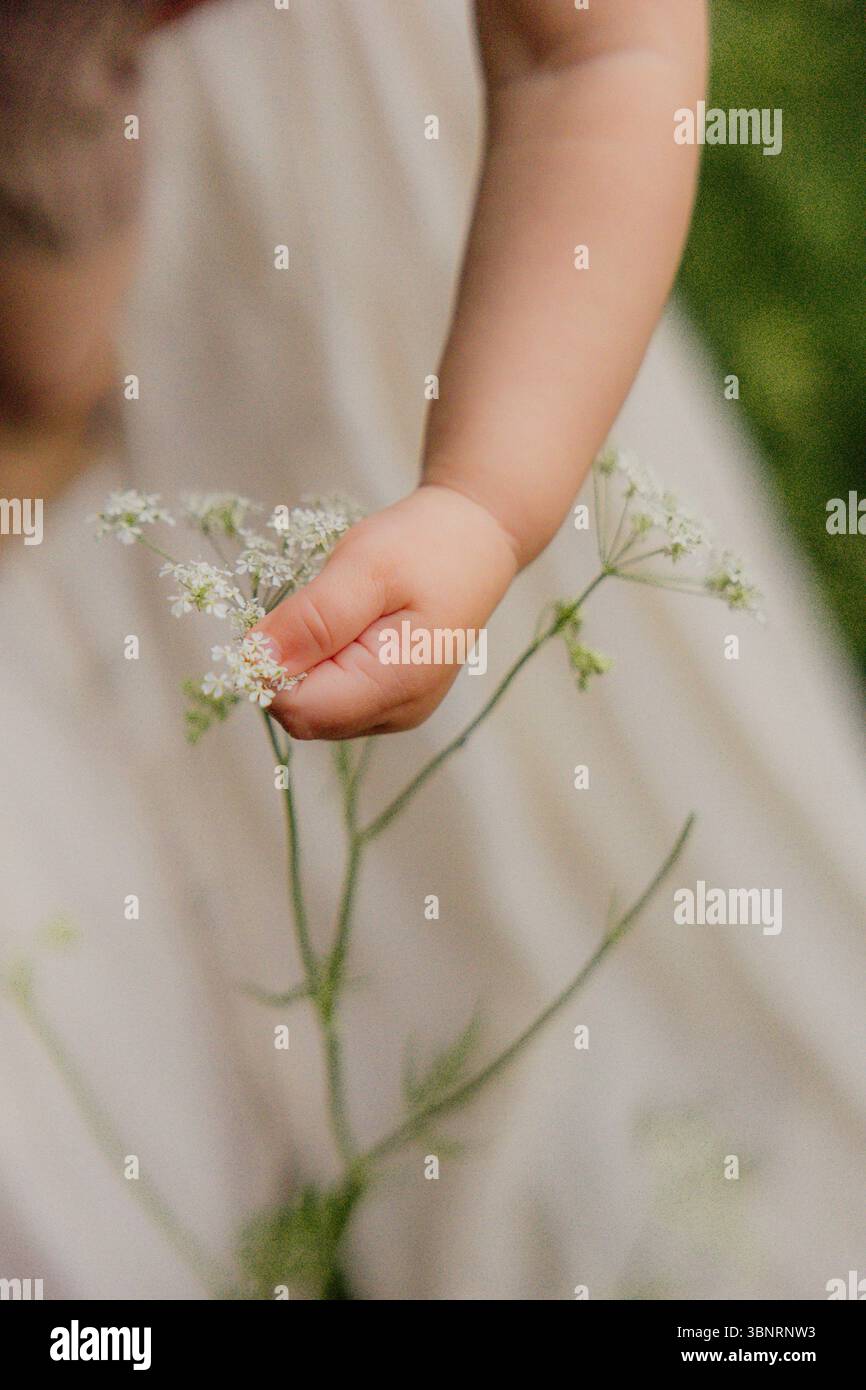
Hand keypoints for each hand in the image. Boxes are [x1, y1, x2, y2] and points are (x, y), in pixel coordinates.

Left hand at [255, 484, 518, 738]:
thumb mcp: (365, 566)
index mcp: (394, 685)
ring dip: (305, 663)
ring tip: (341, 612)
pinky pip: (333, 698)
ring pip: (313, 709)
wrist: (476, 539)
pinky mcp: (390, 700)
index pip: (296, 708)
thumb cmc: (426, 545)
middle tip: (318, 605)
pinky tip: (349, 627)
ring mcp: (395, 711)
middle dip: (288, 664)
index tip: (287, 615)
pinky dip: (322, 664)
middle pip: (302, 715)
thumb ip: (313, 619)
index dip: (272, 666)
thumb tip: (256, 661)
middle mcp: (396, 713)